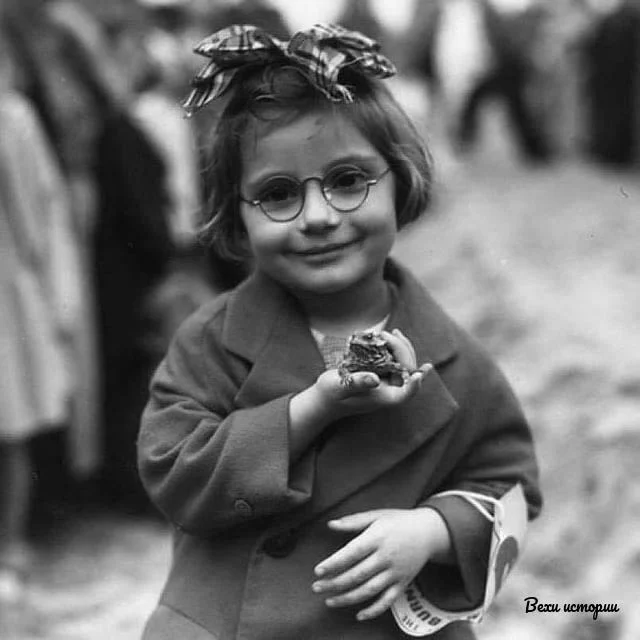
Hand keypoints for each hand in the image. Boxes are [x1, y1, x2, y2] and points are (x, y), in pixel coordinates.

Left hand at [312, 508, 450, 620]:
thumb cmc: (398, 521)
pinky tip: (358, 615)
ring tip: (329, 601)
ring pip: (369, 591)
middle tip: (316, 587)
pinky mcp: (402, 583)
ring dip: (347, 599)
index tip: (318, 571)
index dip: (334, 563)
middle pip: (357, 575)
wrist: (429, 532)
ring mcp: (395, 572)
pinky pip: (387, 601)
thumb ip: (353, 521)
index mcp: (378, 537)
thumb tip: (330, 524)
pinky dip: (373, 611)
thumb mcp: (376, 515)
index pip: (352, 552)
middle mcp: (386, 556)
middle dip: (334, 583)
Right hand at [316, 329, 431, 417]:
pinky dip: (395, 346)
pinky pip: (395, 359)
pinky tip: (393, 335)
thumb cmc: (330, 395)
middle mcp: (389, 390)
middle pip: (409, 372)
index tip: (421, 371)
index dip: (416, 384)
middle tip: (389, 334)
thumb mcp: (340, 387)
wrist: (323, 397)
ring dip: (402, 346)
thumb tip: (376, 379)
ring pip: (404, 363)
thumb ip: (357, 383)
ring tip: (393, 332)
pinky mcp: (381, 372)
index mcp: (384, 398)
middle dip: (403, 351)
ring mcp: (386, 381)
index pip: (407, 394)